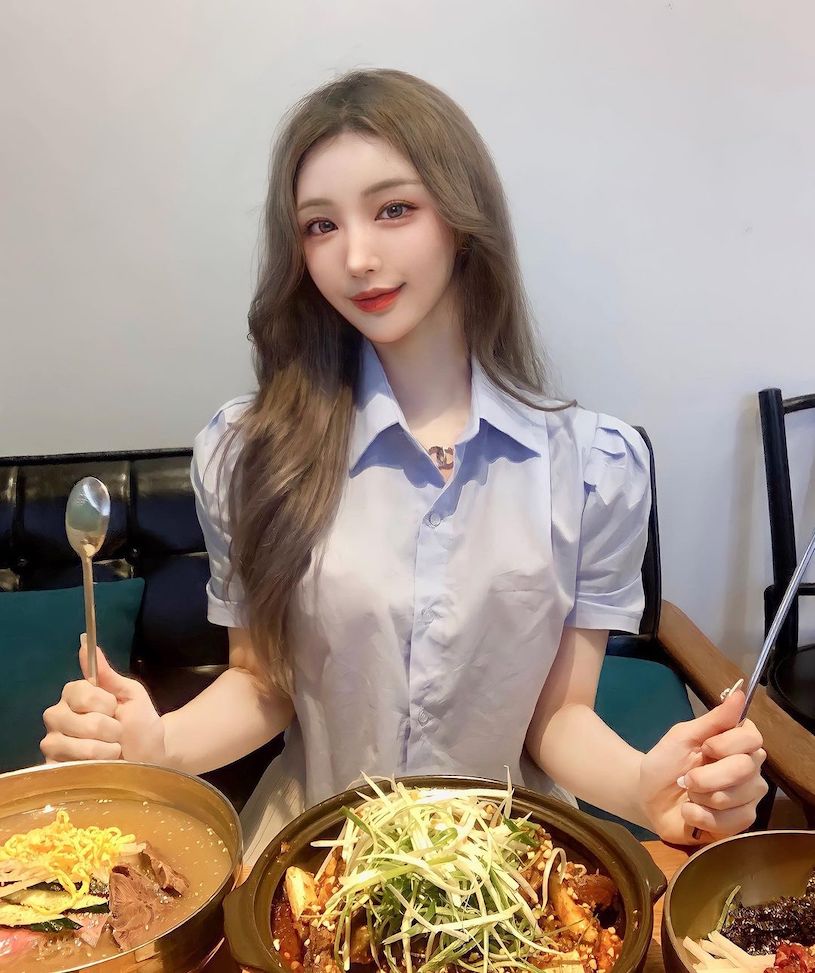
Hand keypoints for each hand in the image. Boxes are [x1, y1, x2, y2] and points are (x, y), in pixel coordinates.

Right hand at [41, 636, 165, 764]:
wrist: (150, 758)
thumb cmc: (140, 724)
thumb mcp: (131, 694)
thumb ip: (108, 673)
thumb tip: (86, 642)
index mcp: (75, 695)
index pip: (78, 692)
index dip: (103, 703)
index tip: (116, 708)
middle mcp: (57, 716)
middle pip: (77, 720)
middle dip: (108, 728)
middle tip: (117, 733)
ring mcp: (53, 743)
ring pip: (76, 744)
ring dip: (105, 749)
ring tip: (112, 750)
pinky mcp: (53, 768)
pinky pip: (71, 765)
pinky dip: (96, 765)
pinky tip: (102, 764)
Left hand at [638, 689, 767, 843]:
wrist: (648, 796)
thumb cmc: (666, 762)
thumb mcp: (682, 736)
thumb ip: (713, 719)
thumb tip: (739, 694)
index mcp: (737, 743)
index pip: (753, 738)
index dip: (728, 744)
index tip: (705, 747)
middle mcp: (750, 769)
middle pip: (745, 769)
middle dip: (707, 775)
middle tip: (687, 777)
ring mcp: (748, 798)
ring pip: (735, 798)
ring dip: (701, 796)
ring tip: (689, 793)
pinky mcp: (741, 823)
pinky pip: (729, 821)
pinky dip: (700, 816)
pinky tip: (690, 811)